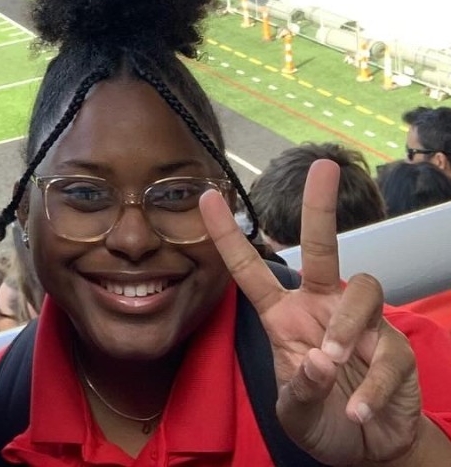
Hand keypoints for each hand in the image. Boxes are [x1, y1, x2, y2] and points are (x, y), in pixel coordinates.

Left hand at [200, 159, 425, 465]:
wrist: (371, 452)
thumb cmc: (322, 419)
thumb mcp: (295, 413)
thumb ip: (299, 389)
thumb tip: (317, 358)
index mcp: (285, 315)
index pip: (251, 269)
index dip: (228, 235)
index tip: (208, 196)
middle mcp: (321, 307)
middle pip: (320, 246)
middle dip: (320, 205)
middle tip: (323, 166)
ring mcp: (361, 324)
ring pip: (361, 288)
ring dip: (347, 327)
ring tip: (333, 366)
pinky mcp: (395, 348)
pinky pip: (388, 350)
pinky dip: (373, 386)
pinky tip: (359, 412)